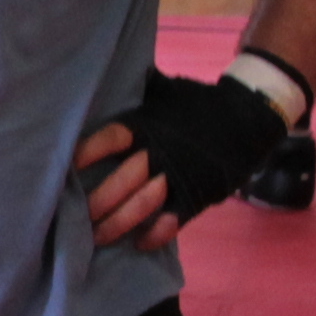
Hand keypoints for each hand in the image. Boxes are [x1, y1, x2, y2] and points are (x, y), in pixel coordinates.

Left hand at [70, 67, 291, 253]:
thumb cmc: (198, 104)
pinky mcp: (197, 196)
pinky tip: (139, 243)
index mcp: (147, 125)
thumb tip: (105, 71)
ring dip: (118, 223)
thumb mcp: (166, 91)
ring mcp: (180, 176)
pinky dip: (156, 234)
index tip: (66, 169)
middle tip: (76, 216)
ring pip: (143, 203)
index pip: (110, 138)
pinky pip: (173, 220)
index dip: (88, 153)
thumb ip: (137, 89)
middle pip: (123, 178)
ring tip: (97, 237)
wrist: (249, 118)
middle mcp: (160, 151)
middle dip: (98, 200)